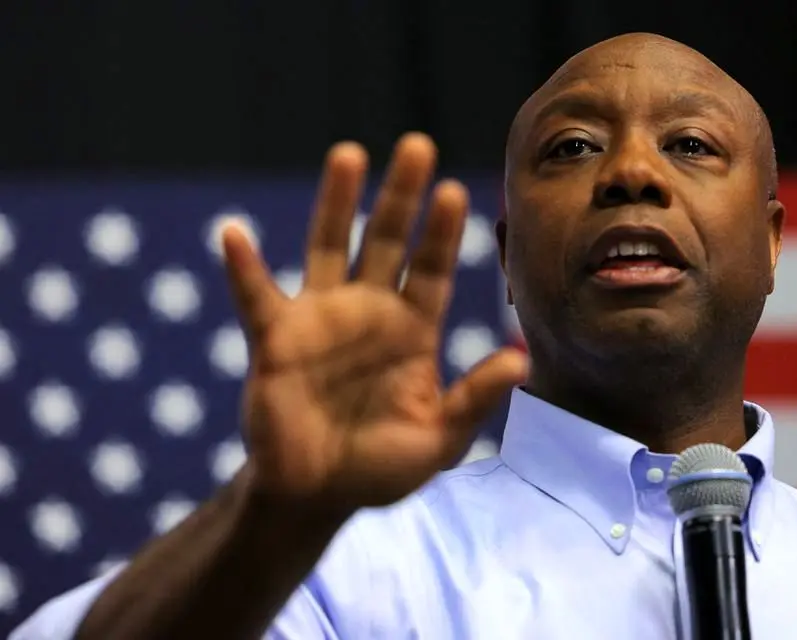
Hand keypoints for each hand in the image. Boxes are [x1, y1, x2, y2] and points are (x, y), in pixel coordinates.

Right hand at [220, 133, 527, 513]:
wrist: (317, 493)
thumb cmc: (381, 467)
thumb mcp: (438, 438)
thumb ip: (473, 399)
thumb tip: (520, 359)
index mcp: (412, 330)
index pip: (432, 269)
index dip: (442, 233)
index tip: (454, 191)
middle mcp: (370, 311)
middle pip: (387, 240)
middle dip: (401, 195)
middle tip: (417, 146)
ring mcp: (321, 318)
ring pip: (329, 247)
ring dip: (337, 203)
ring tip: (349, 154)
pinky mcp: (276, 338)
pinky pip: (256, 296)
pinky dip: (244, 268)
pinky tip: (233, 235)